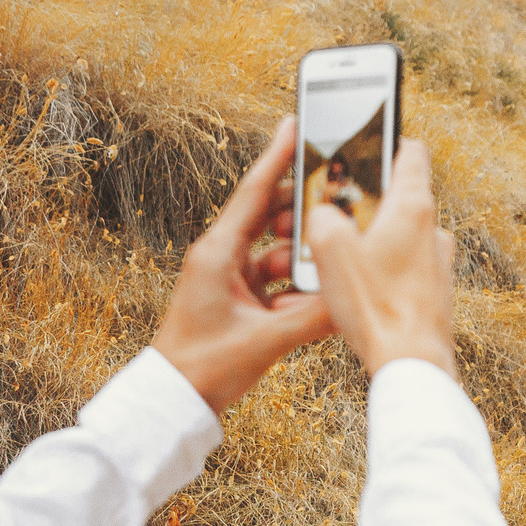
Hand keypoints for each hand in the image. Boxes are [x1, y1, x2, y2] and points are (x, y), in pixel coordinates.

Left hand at [152, 118, 334, 412]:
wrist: (173, 403)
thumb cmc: (204, 368)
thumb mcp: (264, 341)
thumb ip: (312, 319)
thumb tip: (352, 302)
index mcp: (218, 253)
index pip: (254, 192)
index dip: (278, 157)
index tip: (296, 122)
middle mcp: (221, 257)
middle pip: (270, 216)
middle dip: (303, 211)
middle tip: (338, 199)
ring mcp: (229, 278)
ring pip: (275, 251)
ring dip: (301, 258)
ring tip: (328, 262)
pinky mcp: (237, 299)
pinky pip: (274, 280)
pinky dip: (295, 287)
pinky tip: (315, 300)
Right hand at [303, 139, 456, 379]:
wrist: (411, 364)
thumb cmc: (374, 305)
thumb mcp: (328, 248)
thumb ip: (321, 216)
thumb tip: (325, 216)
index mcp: (413, 205)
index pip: (409, 150)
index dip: (384, 141)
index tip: (362, 146)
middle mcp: (435, 230)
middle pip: (398, 197)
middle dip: (364, 201)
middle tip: (331, 213)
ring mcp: (439, 264)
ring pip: (400, 237)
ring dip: (372, 240)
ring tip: (338, 258)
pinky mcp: (435, 294)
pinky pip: (405, 269)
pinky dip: (383, 270)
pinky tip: (357, 290)